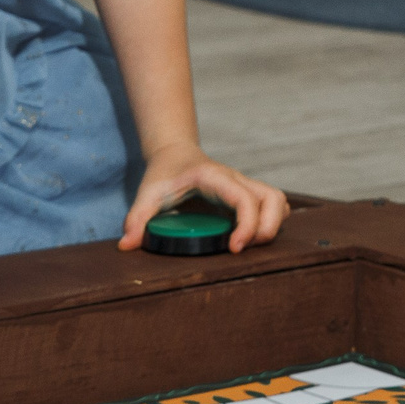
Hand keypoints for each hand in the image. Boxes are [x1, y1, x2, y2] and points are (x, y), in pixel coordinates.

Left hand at [117, 144, 287, 251]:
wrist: (175, 154)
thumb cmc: (164, 174)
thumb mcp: (147, 193)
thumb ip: (137, 218)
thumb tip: (127, 246)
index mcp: (214, 177)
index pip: (243, 197)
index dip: (246, 224)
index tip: (234, 248)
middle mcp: (236, 179)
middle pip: (272, 197)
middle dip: (267, 228)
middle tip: (245, 249)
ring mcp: (245, 186)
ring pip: (277, 200)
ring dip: (272, 225)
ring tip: (251, 245)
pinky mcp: (248, 194)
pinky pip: (274, 204)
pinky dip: (271, 222)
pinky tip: (251, 237)